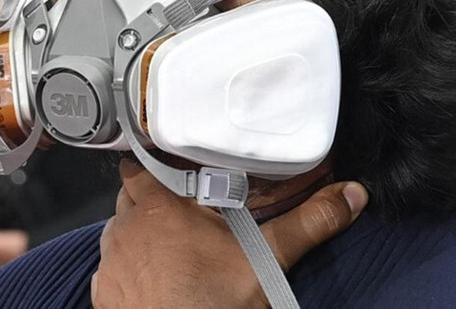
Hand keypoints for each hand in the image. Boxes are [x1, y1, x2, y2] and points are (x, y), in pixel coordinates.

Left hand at [90, 159, 368, 307]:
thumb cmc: (212, 304)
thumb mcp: (266, 261)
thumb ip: (307, 222)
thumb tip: (350, 195)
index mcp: (157, 207)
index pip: (137, 165)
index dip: (153, 162)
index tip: (174, 164)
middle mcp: (125, 229)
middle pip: (130, 197)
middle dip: (152, 199)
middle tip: (185, 206)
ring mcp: (110, 264)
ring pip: (119, 231)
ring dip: (140, 233)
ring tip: (174, 243)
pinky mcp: (105, 296)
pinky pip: (113, 269)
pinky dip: (130, 269)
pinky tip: (157, 278)